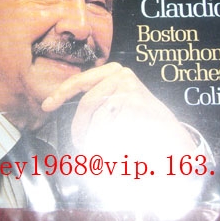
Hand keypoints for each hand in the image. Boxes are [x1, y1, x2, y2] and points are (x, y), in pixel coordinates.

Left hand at [42, 63, 196, 156]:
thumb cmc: (140, 123)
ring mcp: (130, 89)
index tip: (46, 105)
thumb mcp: (116, 102)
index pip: (81, 80)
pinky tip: (123, 147)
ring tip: (107, 149)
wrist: (173, 138)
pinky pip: (109, 131)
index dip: (60, 93)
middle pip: (86, 104)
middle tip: (80, 146)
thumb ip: (95, 96)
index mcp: (115, 71)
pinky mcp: (136, 105)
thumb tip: (57, 99)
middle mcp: (122, 75)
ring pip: (97, 121)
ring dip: (96, 141)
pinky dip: (109, 146)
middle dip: (79, 129)